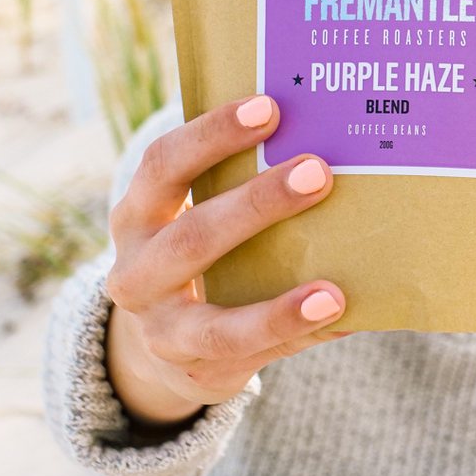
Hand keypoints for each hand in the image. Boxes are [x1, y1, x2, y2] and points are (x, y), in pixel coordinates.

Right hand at [105, 95, 348, 424]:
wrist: (164, 343)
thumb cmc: (203, 255)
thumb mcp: (197, 216)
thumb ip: (241, 188)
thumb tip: (337, 150)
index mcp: (137, 215)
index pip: (164, 164)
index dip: (212, 134)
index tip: (268, 107)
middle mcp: (136, 272)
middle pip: (193, 236)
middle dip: (258, 204)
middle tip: (319, 172)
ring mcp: (161, 330)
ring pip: (218, 322)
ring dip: (280, 305)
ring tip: (332, 293)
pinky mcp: (197, 369)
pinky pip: (251, 356)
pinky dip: (295, 336)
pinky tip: (340, 317)